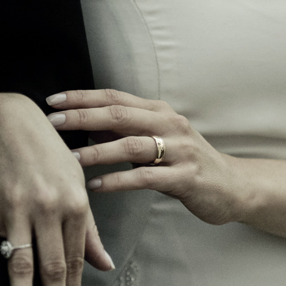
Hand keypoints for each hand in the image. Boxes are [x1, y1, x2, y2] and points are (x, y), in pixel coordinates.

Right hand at [0, 93, 113, 285]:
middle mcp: (47, 209)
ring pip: (19, 265)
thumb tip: (103, 265)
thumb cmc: (45, 149)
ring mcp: (15, 209)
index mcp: (74, 204)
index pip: (75, 260)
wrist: (6, 116)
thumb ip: (87, 229)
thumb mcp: (75, 182)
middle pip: (51, 268)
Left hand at [46, 88, 242, 225]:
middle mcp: (169, 124)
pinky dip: (119, 181)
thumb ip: (123, 133)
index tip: (53, 101)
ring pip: (132, 145)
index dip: (82, 97)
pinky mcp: (185, 176)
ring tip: (70, 159)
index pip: (114, 98)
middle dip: (83, 117)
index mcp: (158, 111)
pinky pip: (146, 177)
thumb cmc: (186, 163)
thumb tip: (85, 125)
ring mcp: (179, 149)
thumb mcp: (155, 142)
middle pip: (119, 115)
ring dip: (98, 151)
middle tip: (52, 123)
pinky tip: (97, 187)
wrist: (232, 186)